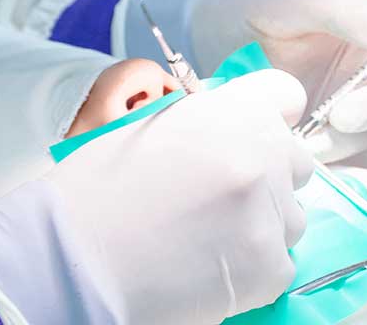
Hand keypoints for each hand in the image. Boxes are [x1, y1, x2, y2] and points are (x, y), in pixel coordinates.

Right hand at [0, 70, 312, 324]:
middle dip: (266, 175)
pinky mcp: (268, 267)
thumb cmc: (101, 188)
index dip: (269, 116)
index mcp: (232, 111)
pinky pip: (281, 263)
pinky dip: (252, 269)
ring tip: (206, 236)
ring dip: (260, 224)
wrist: (72, 257)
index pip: (286, 96)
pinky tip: (208, 266)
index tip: (252, 135)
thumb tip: (246, 126)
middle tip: (217, 197)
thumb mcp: (157, 125)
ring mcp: (268, 213)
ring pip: (292, 216)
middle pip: (294, 160)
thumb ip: (212, 119)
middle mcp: (260, 155)